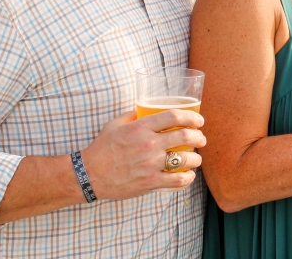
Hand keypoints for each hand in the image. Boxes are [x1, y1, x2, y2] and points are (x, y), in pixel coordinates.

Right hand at [79, 109, 206, 198]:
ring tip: (196, 159)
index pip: (174, 116)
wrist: (90, 174)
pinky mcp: (150, 182)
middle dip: (199, 137)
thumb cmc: (102, 148)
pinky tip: (188, 175)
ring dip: (196, 159)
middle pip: (185, 136)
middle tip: (201, 139)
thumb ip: (134, 116)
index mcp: (141, 127)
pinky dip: (188, 177)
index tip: (199, 120)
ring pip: (186, 160)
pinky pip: (178, 180)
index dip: (192, 117)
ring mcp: (151, 164)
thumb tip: (148, 109)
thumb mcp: (116, 124)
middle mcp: (149, 144)